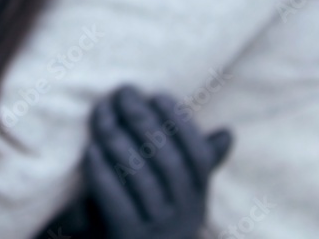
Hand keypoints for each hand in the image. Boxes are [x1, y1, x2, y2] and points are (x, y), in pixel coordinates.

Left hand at [84, 85, 231, 238]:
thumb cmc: (150, 210)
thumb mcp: (176, 189)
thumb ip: (195, 162)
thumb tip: (228, 134)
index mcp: (198, 197)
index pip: (198, 156)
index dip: (180, 123)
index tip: (158, 95)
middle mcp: (184, 215)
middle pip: (168, 163)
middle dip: (144, 122)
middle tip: (124, 93)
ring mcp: (157, 229)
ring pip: (141, 179)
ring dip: (119, 141)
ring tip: (102, 113)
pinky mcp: (128, 237)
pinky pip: (117, 203)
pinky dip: (103, 174)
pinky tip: (91, 150)